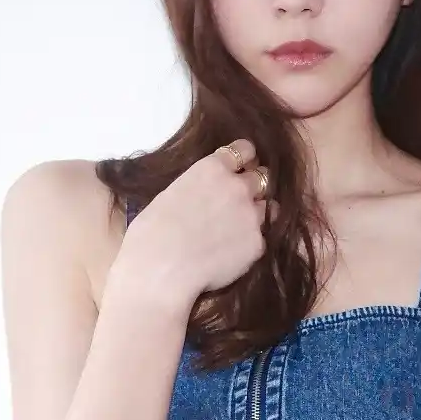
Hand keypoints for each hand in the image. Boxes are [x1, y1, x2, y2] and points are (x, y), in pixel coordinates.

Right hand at [108, 139, 275, 310]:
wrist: (161, 270)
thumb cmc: (152, 232)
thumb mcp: (172, 193)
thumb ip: (200, 186)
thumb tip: (207, 193)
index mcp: (213, 168)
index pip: (244, 149)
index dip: (244, 159)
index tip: (241, 167)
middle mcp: (238, 186)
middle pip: (262, 176)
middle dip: (253, 186)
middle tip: (239, 201)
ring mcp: (252, 215)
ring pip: (268, 207)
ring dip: (256, 213)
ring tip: (238, 229)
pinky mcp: (258, 244)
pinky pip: (262, 237)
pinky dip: (251, 242)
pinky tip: (233, 252)